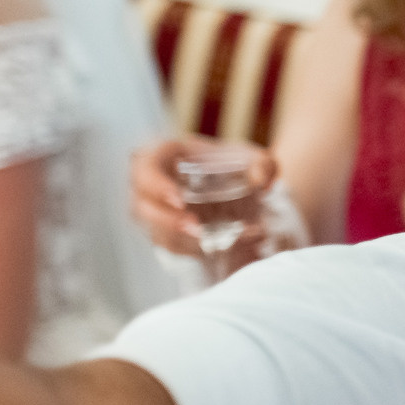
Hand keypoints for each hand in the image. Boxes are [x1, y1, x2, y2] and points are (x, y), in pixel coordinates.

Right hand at [127, 138, 278, 256]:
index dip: (156, 184)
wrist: (239, 186)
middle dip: (164, 219)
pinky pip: (167, 244)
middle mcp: (150, 183)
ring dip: (176, 238)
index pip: (146, 166)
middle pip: (140, 204)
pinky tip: (211, 249)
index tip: (179, 199)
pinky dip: (187, 249)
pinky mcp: (163, 232)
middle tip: (195, 227)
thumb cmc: (236, 164)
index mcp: (164, 155)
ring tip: (206, 243)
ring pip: (151, 229)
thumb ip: (263, 164)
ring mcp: (153, 209)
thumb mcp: (254, 158)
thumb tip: (263, 181)